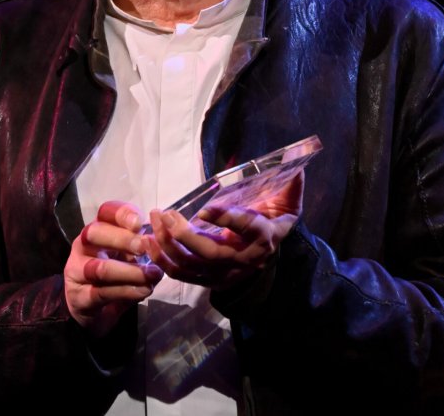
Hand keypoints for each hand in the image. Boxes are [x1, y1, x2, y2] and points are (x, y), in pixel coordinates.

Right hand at [64, 200, 162, 336]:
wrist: (89, 310)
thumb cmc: (113, 276)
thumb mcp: (126, 257)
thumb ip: (141, 247)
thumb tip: (163, 242)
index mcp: (97, 230)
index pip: (105, 212)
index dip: (122, 213)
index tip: (140, 223)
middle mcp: (82, 246)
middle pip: (95, 233)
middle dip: (123, 239)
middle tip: (145, 248)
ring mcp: (77, 271)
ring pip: (100, 267)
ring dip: (130, 272)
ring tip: (152, 275)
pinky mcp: (80, 297)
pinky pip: (103, 292)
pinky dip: (127, 291)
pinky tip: (144, 291)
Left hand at [146, 168, 303, 289]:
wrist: (268, 256)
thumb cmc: (273, 221)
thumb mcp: (287, 204)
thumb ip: (289, 185)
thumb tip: (295, 162)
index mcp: (264, 237)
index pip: (247, 229)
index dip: (228, 220)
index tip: (206, 209)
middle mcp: (244, 260)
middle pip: (212, 253)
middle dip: (186, 236)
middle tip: (167, 214)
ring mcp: (225, 274)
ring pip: (192, 265)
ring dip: (168, 245)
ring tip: (155, 221)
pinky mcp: (208, 281)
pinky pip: (182, 275)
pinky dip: (162, 260)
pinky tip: (149, 241)